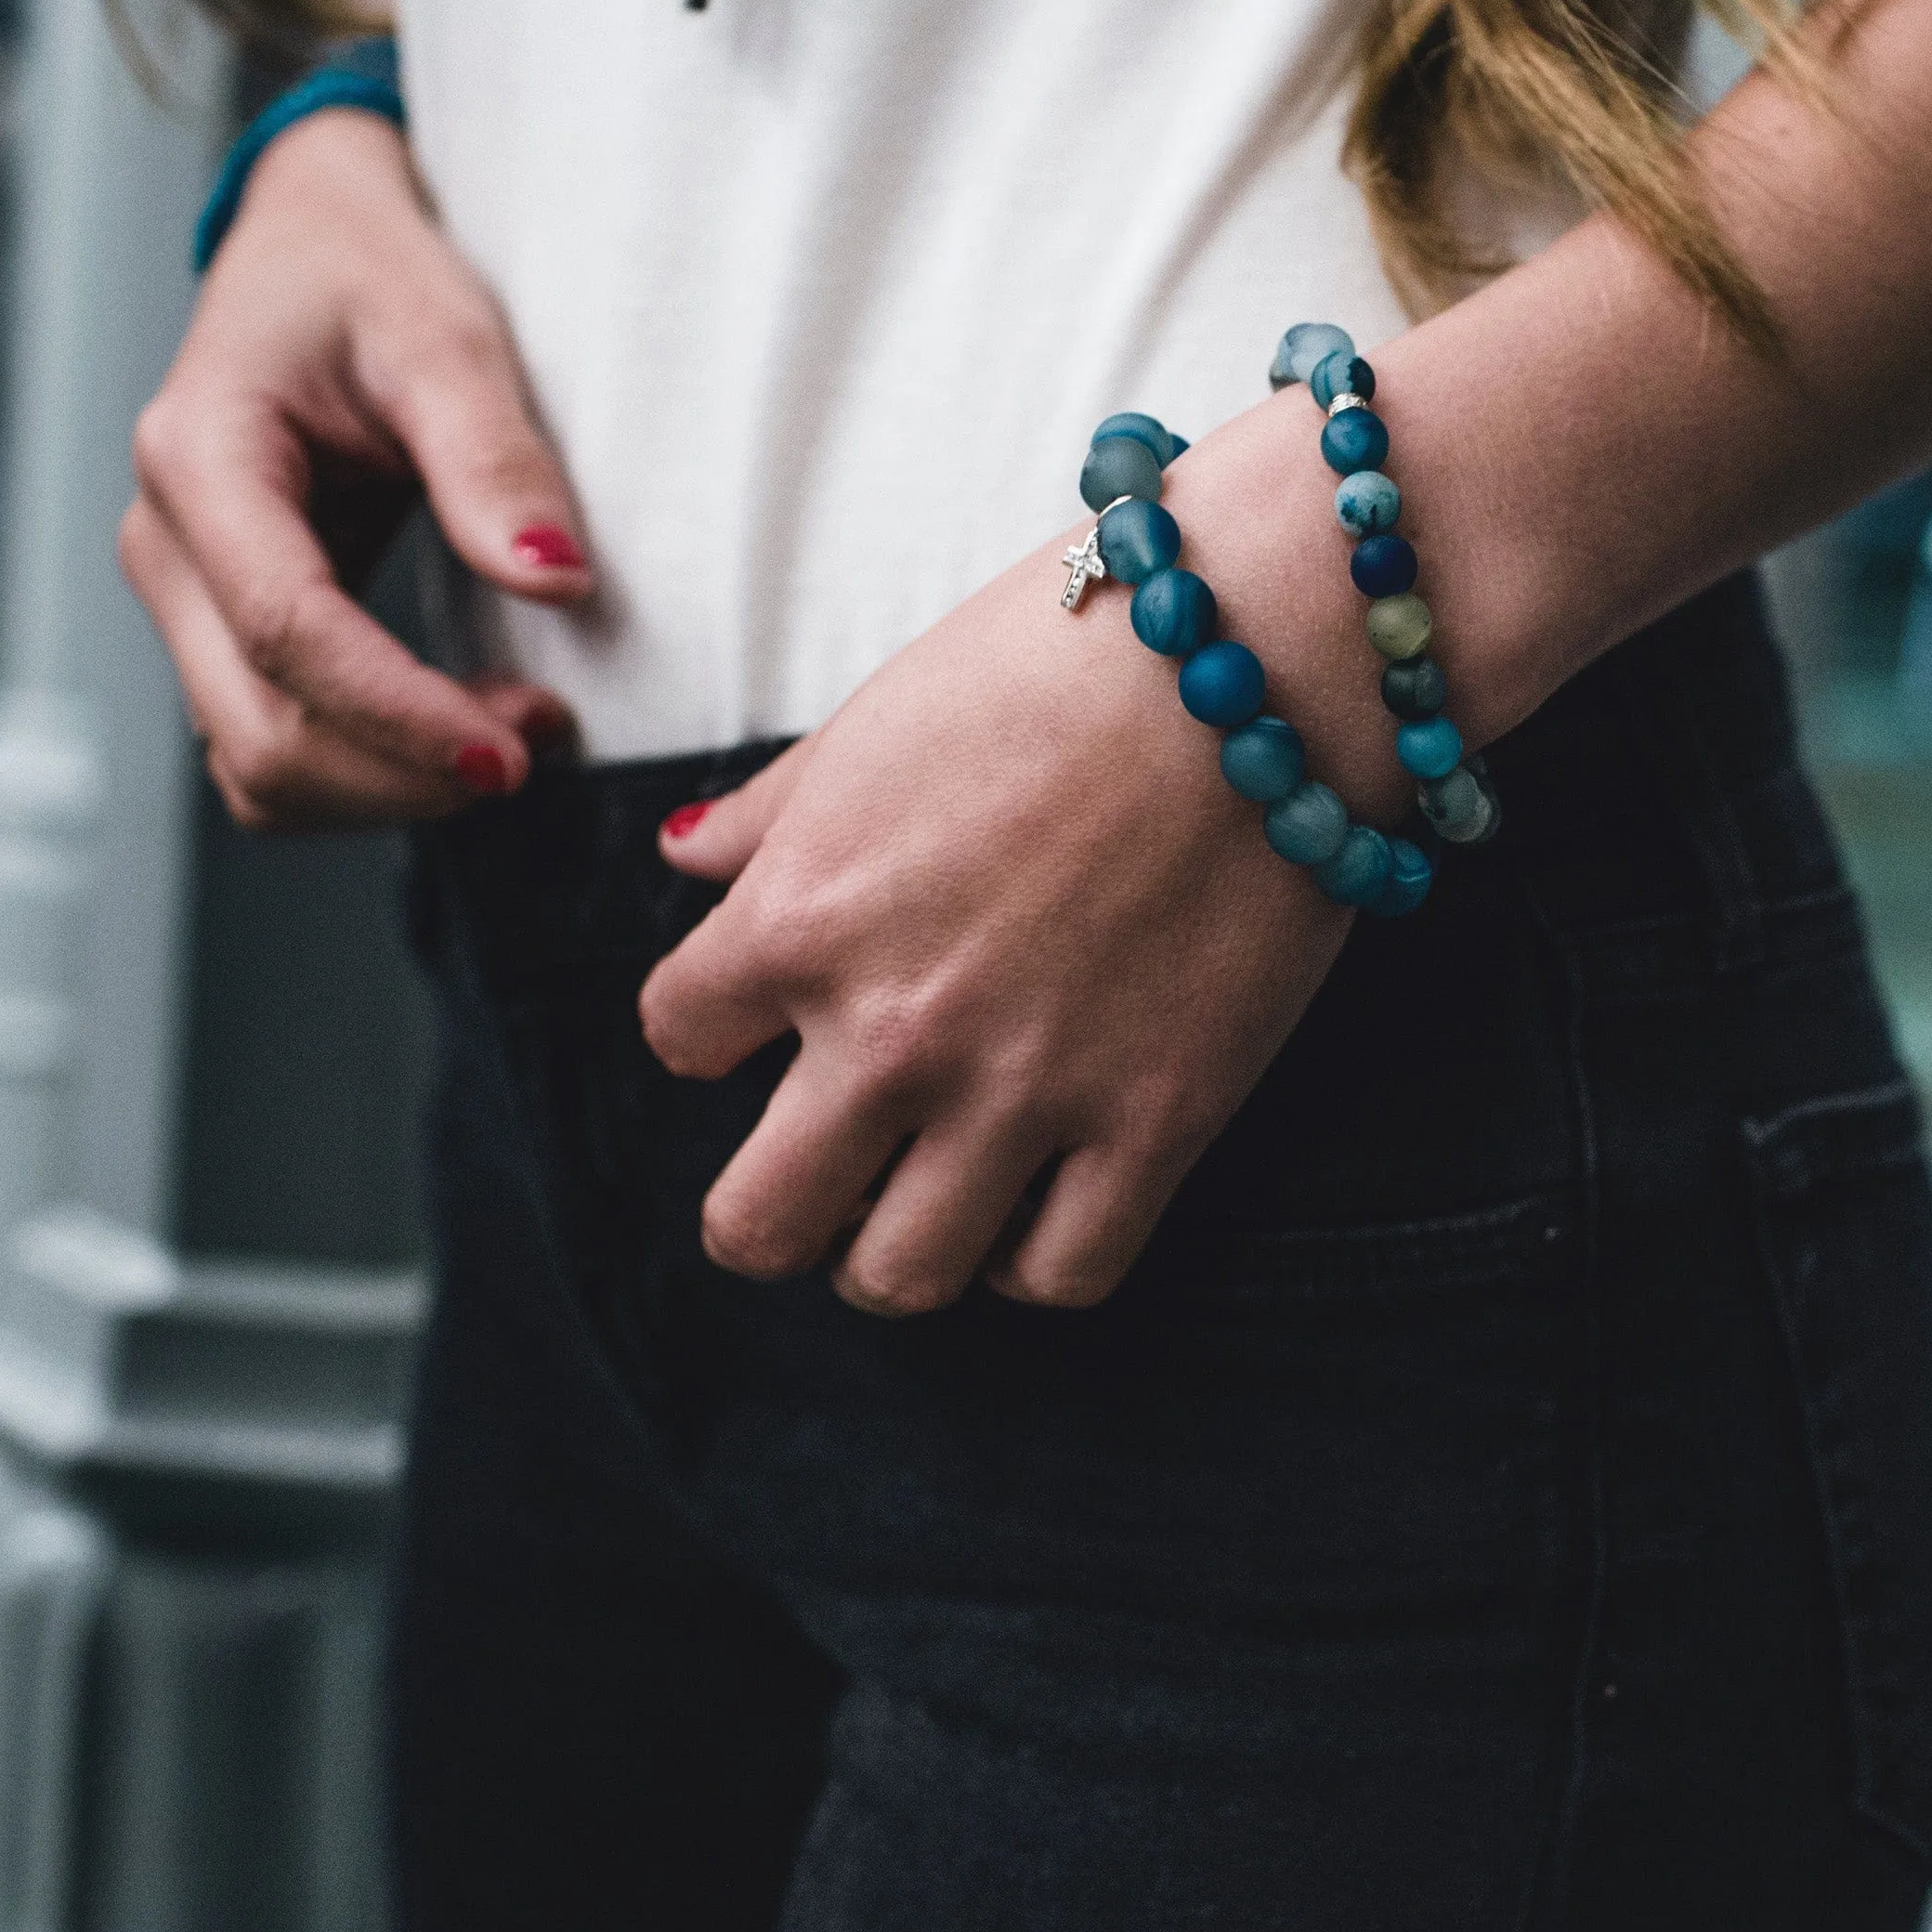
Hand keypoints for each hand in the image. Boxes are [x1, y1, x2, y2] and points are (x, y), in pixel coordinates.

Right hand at [121, 106, 591, 827]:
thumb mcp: (448, 335)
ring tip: (518, 739)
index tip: (513, 753)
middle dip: (402, 770)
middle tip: (539, 744)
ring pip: (257, 765)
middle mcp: (170, 543)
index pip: (285, 631)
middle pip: (257, 730)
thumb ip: (495, 458)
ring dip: (387, 786)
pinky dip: (369, 769)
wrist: (319, 246)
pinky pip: (278, 746)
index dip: (399, 714)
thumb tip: (556, 581)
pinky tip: (466, 731)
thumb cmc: (371, 273)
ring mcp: (190, 596)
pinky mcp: (231, 627)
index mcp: (200, 458)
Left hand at [641, 411, 1394, 1312]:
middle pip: (760, 1222)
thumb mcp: (879, 718)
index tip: (761, 1016)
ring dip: (891, 1253)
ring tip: (924, 1202)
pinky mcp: (1158, 1123)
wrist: (1254, 654)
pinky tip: (1040, 1203)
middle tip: (815, 1175)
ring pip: (900, 1277)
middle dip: (770, 1213)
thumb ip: (772, 811)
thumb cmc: (1057, 659)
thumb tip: (685, 855)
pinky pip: (1063, 1274)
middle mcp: (892, 1029)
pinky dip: (1035, 1261)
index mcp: (801, 917)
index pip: (677, 1037)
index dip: (712, 1029)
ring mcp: (1026, 1091)